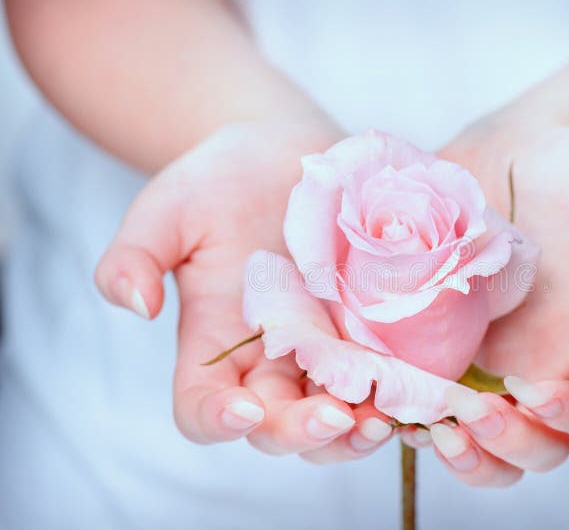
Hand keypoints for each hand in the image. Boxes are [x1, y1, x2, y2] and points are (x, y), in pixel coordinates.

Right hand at [95, 121, 395, 462]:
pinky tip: (419, 390)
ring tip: (384, 418)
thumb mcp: (168, 209)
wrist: (281, 151)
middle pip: (278, 427)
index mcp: (212, 344)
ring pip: (336, 417)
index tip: (242, 410)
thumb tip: (133, 303)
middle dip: (302, 433)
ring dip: (357, 431)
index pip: (204, 408)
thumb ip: (136, 255)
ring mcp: (324, 349)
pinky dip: (399, 394)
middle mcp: (269, 359)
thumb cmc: (217, 180)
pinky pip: (384, 378)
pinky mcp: (369, 330)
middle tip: (332, 417)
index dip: (218, 421)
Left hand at [432, 124, 568, 485]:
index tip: (540, 392)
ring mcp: (481, 362)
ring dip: (448, 446)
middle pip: (532, 447)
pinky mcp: (430, 344)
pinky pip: (416, 394)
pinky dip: (397, 406)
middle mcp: (538, 370)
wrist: (517, 155)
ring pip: (470, 439)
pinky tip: (376, 393)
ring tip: (421, 422)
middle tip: (474, 414)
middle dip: (504, 446)